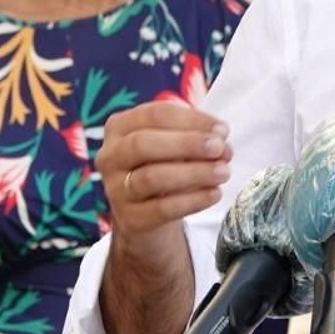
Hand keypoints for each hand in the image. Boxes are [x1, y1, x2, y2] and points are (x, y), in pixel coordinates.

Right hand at [95, 102, 232, 248]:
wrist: (149, 212)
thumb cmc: (165, 164)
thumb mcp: (175, 143)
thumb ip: (196, 134)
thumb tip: (221, 134)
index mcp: (120, 126)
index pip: (154, 115)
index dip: (192, 120)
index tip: (222, 130)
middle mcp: (110, 156)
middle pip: (143, 144)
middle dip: (187, 144)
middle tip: (221, 149)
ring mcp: (115, 189)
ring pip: (151, 177)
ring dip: (194, 173)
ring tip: (223, 172)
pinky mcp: (129, 218)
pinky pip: (161, 209)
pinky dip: (192, 200)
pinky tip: (214, 194)